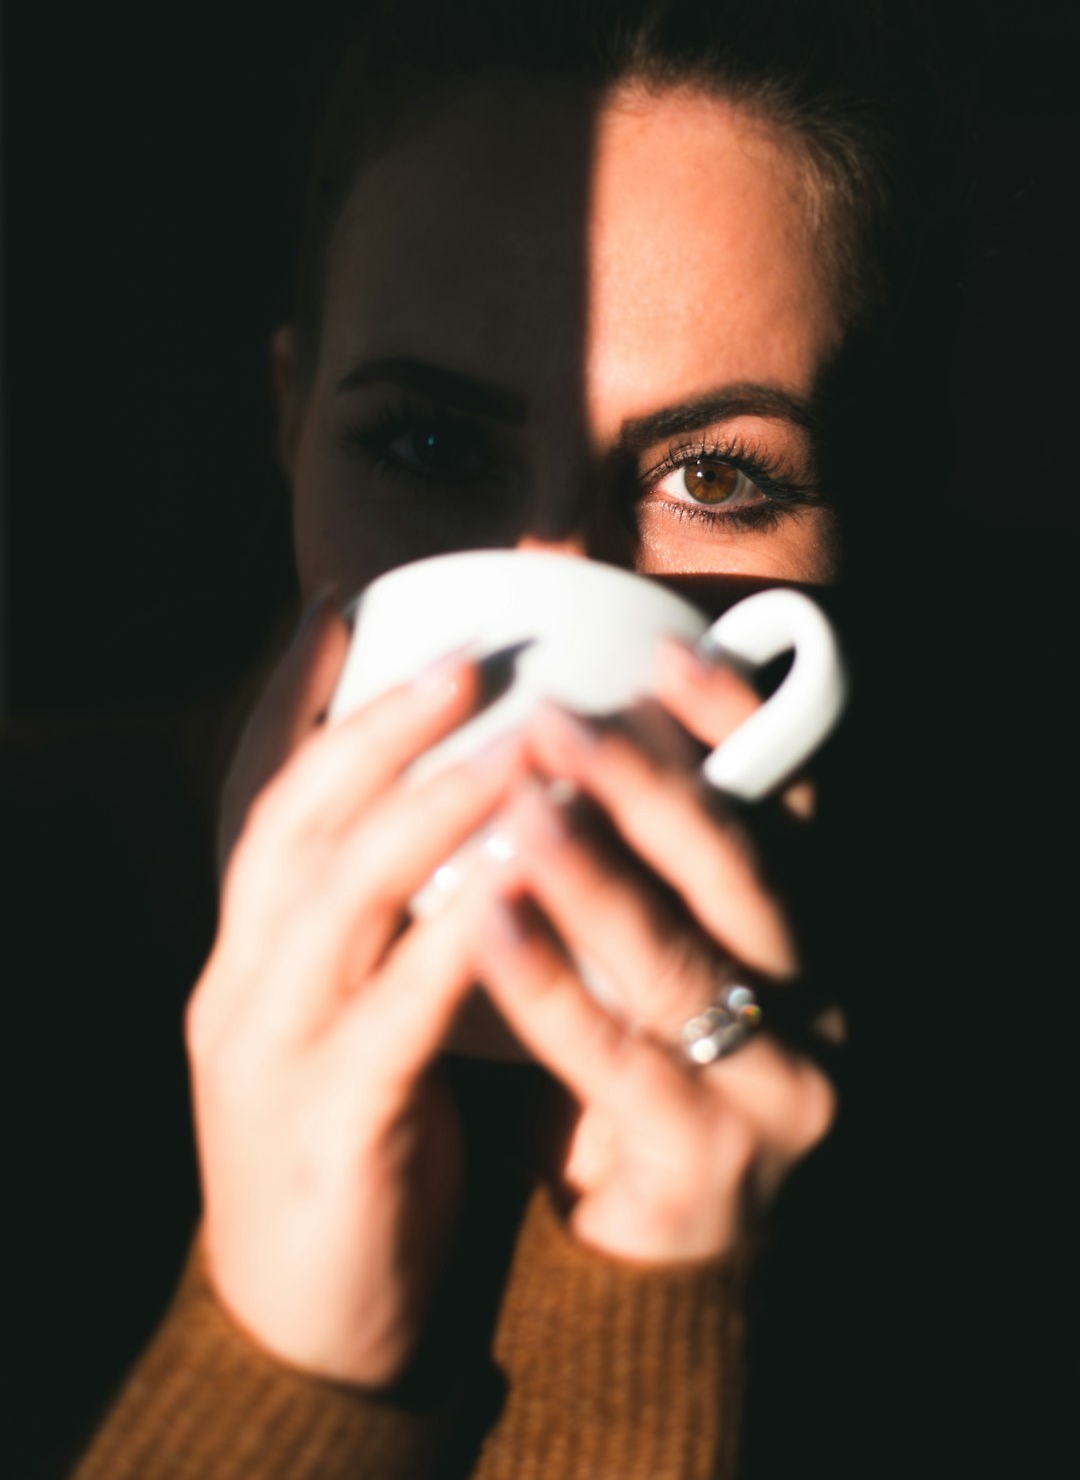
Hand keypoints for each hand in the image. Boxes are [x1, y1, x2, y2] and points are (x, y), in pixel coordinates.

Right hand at [187, 600, 521, 1385]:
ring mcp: (270, 1056)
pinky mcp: (326, 1130)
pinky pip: (389, 1021)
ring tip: (511, 745)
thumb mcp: (351, 1013)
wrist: (308, 1324)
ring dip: (423, 814)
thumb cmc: (358, 1140)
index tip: (349, 609)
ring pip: (336, 903)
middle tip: (468, 657)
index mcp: (249, 951)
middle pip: (295, 825)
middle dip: (378, 731)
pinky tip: (511, 891)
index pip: (260, 799)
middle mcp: (241, 985)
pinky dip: (450, 947)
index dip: (302, 702)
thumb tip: (471, 810)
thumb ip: (387, 921)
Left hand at [473, 640, 836, 1263]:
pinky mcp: (709, 1162)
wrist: (637, 1241)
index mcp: (793, 923)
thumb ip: (625, 847)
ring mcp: (772, 1084)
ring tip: (521, 813)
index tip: (664, 652)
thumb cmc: (626, 1054)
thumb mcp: (641, 940)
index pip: (784, 803)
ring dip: (599, 880)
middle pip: (739, 868)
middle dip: (648, 787)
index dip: (735, 725)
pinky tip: (487, 924)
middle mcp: (807, 992)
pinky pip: (621, 1063)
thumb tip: (554, 703)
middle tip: (555, 721)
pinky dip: (551, 990)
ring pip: (685, 962)